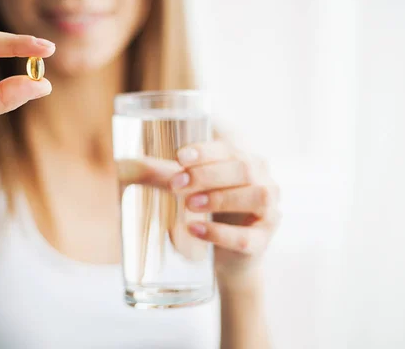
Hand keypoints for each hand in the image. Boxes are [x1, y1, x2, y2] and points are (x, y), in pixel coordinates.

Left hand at [170, 141, 280, 283]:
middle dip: (206, 175)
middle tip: (176, 184)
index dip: (205, 151)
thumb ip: (176, 175)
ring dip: (219, 198)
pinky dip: (218, 233)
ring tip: (189, 204)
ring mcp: (269, 212)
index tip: (179, 157)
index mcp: (248, 163)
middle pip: (242, 169)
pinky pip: (245, 237)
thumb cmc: (213, 212)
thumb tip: (135, 164)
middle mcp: (265, 183)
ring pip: (255, 197)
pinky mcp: (263, 241)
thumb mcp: (197, 189)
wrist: (228, 256)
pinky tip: (195, 230)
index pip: (229, 149)